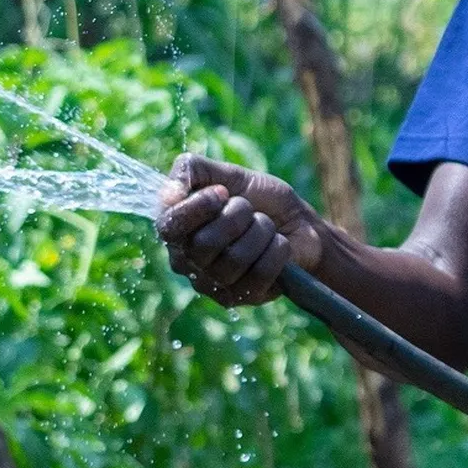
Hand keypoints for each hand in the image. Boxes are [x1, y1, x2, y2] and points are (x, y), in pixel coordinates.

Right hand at [155, 153, 322, 306]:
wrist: (298, 221)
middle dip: (237, 216)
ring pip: (234, 259)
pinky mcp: (243, 297)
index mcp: (177, 231)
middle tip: (249, 209)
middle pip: (203, 245)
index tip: (223, 192)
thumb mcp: (226, 174)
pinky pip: (259, 273)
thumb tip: (168, 195)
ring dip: (260, 232)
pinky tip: (277, 245)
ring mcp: (214, 284)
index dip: (198, 207)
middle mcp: (188, 263)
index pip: (169, 226)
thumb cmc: (258, 198)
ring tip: (266, 227)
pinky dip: (276, 250)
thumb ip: (191, 170)